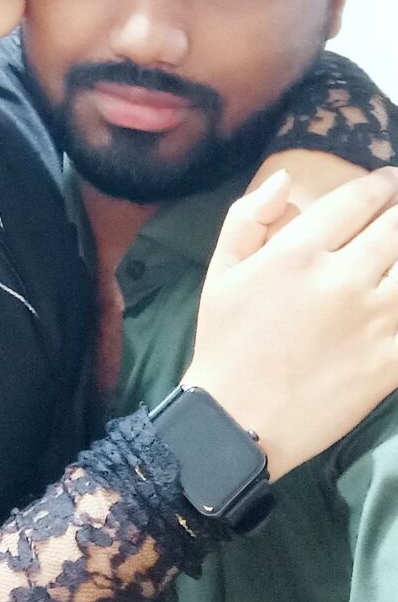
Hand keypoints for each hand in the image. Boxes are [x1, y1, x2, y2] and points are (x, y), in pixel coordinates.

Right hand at [184, 166, 397, 480]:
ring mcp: (373, 321)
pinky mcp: (390, 361)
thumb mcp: (221, 271)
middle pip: (397, 226)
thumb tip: (286, 180)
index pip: (359, 199)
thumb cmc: (227, 343)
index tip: (388, 181)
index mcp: (299, 251)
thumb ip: (248, 217)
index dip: (382, 183)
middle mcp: (342, 278)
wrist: (237, 422)